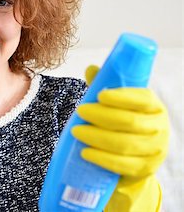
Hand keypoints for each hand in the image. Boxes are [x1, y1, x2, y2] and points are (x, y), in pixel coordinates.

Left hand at [72, 66, 169, 210]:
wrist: (136, 155)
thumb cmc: (123, 121)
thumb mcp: (116, 103)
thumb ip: (105, 85)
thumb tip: (91, 68)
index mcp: (154, 106)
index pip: (141, 99)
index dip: (121, 97)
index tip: (99, 94)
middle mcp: (159, 127)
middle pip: (129, 121)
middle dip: (101, 116)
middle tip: (79, 110)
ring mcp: (155, 150)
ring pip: (124, 144)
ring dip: (97, 137)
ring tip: (76, 131)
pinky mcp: (145, 169)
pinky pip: (123, 165)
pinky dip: (102, 158)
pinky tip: (85, 152)